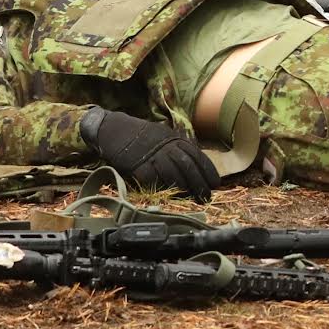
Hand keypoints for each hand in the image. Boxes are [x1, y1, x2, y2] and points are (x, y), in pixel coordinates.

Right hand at [86, 109, 217, 197]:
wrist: (113, 129)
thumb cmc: (140, 136)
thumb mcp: (163, 136)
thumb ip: (178, 148)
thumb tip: (195, 166)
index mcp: (174, 139)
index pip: (197, 155)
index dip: (208, 170)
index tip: (216, 183)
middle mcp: (165, 146)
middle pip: (187, 166)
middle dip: (200, 183)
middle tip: (206, 197)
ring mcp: (151, 155)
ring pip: (173, 173)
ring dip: (185, 188)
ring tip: (193, 199)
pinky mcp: (137, 165)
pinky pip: (153, 179)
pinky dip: (163, 187)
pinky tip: (171, 195)